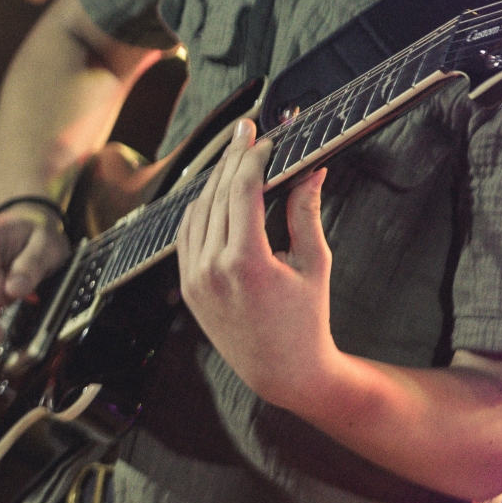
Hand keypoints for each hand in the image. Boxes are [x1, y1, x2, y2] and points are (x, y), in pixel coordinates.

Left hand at [174, 119, 335, 408]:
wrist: (283, 371)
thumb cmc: (307, 320)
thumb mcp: (314, 264)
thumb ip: (306, 213)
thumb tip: (312, 170)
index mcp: (246, 263)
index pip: (242, 192)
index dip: (252, 159)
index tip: (264, 139)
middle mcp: (211, 268)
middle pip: (216, 195)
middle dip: (232, 159)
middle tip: (246, 130)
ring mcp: (194, 277)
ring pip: (197, 211)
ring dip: (214, 180)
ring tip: (234, 156)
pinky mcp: (187, 286)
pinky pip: (187, 234)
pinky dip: (200, 208)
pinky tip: (216, 192)